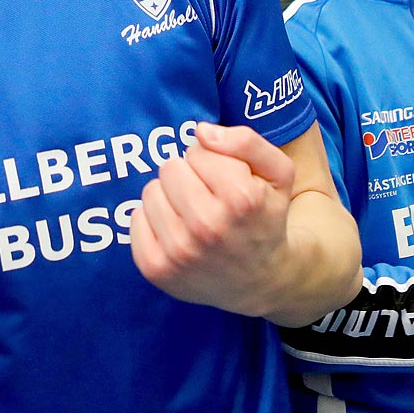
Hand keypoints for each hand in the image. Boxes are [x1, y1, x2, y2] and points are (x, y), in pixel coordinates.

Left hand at [131, 122, 294, 317]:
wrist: (260, 280)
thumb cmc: (266, 217)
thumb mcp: (277, 173)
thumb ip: (246, 141)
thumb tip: (201, 132)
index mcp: (241, 199)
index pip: (197, 150)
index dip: (211, 161)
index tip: (225, 181)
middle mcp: (208, 227)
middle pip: (170, 168)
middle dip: (188, 176)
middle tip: (208, 198)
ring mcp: (179, 251)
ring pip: (151, 191)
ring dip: (170, 198)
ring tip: (193, 215)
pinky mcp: (155, 268)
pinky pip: (136, 218)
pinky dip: (153, 220)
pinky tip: (177, 232)